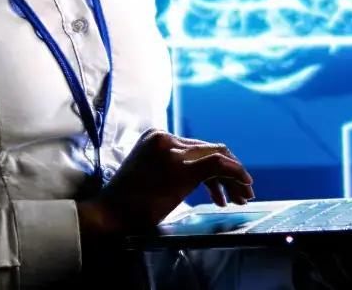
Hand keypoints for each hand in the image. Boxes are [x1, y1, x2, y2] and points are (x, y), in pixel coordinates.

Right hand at [77, 129, 254, 235]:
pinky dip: (234, 173)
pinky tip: (242, 186)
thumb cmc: (127, 203)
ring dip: (233, 177)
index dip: (217, 166)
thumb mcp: (150, 174)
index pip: (197, 147)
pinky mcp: (181, 168)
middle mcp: (166, 138)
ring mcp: (173, 151)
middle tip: (241, 193)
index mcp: (156, 137)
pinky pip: (217, 163)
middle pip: (209, 149)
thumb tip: (203, 176)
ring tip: (241, 197)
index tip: (226, 188)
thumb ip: (171, 167)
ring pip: (217, 156)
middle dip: (230, 172)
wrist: (109, 215)